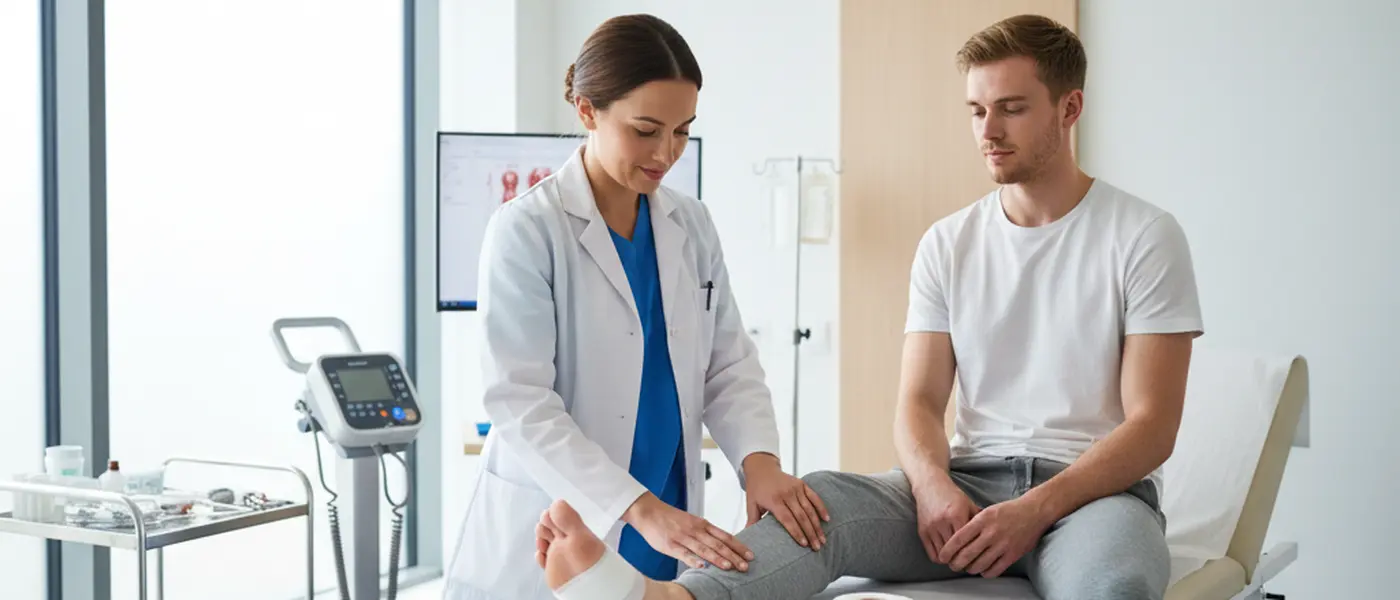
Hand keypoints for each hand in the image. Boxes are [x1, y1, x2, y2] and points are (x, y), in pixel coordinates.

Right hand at [624, 493, 752, 571]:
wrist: (649, 511)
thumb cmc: (670, 518)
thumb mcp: (691, 522)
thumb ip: (705, 533)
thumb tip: (720, 545)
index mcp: (702, 524)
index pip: (725, 536)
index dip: (738, 546)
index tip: (750, 555)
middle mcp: (695, 530)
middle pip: (718, 544)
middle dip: (733, 556)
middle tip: (745, 566)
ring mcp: (683, 538)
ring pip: (704, 549)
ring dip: (718, 558)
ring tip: (729, 567)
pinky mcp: (670, 545)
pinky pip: (683, 554)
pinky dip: (693, 560)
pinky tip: (702, 566)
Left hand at [743, 453, 829, 550]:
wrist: (761, 468)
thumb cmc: (756, 489)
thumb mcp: (751, 504)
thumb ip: (752, 521)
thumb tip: (747, 537)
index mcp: (773, 500)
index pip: (787, 519)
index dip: (796, 532)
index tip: (804, 544)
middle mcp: (786, 493)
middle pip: (801, 516)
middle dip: (810, 533)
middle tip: (816, 547)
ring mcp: (796, 488)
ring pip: (809, 509)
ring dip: (817, 525)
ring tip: (822, 540)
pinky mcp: (802, 484)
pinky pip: (814, 497)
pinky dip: (821, 508)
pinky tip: (827, 520)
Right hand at [912, 473, 980, 563]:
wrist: (930, 485)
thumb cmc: (952, 495)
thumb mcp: (969, 504)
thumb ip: (979, 520)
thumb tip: (992, 535)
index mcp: (956, 515)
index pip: (967, 542)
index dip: (974, 553)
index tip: (978, 558)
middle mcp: (942, 522)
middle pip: (955, 551)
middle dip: (963, 560)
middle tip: (969, 563)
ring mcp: (931, 528)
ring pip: (943, 555)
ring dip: (951, 560)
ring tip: (958, 560)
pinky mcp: (922, 532)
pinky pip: (932, 554)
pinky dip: (940, 558)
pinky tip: (947, 556)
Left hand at [938, 496, 1053, 577]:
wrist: (1033, 511)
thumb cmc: (1008, 511)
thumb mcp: (986, 511)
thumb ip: (972, 524)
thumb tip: (955, 539)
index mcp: (982, 520)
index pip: (958, 539)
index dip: (947, 551)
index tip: (942, 556)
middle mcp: (991, 533)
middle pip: (966, 555)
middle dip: (955, 564)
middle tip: (953, 565)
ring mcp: (1002, 545)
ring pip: (979, 565)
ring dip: (970, 569)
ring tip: (967, 568)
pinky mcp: (1013, 554)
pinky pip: (994, 570)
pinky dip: (985, 573)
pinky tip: (983, 569)